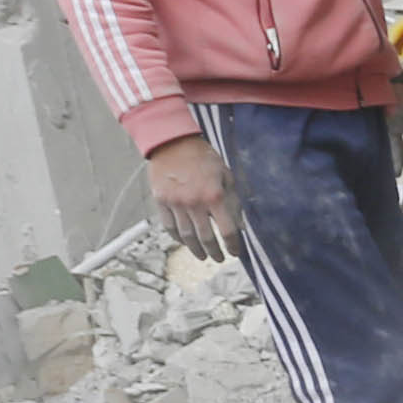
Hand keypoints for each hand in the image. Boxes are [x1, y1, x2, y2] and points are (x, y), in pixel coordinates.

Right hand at [144, 134, 235, 258]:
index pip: (228, 230)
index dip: (233, 245)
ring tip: (203, 256)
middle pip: (206, 238)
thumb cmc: (203, 159)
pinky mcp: (161, 202)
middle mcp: (195, 203)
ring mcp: (176, 204)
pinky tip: (185, 242)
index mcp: (215, 196)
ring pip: (187, 236)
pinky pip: (170, 227)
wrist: (172, 143)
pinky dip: (178, 238)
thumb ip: (234, 201)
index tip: (236, 253)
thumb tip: (240, 226)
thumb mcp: (226, 175)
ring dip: (196, 249)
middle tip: (219, 258)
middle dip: (215, 252)